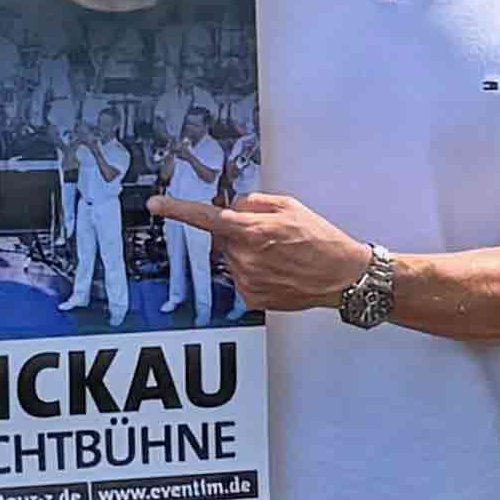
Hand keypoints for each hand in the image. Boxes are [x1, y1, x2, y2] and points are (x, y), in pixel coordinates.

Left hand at [158, 191, 368, 312]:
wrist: (341, 275)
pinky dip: (253, 271)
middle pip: (221, 239)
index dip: (177, 210)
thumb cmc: (321, 240)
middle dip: (236, 233)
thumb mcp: (290, 206)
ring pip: (231, 258)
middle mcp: (246, 257)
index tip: (157, 205)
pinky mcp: (252, 297)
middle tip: (266, 235)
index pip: (206, 218)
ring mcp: (248, 280)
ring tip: (278, 255)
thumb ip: (254, 202)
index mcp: (254, 230)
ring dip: (246, 253)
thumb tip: (234, 206)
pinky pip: (240, 277)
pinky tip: (277, 270)